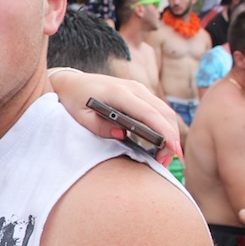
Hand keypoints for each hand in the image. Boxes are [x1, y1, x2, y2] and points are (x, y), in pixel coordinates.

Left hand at [50, 69, 182, 163]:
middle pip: (164, 113)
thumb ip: (99, 127)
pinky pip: (158, 110)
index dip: (164, 132)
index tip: (173, 150)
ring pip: (165, 111)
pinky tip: (162, 144)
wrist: (71, 83)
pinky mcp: (140, 94)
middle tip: (165, 162)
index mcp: (118, 93)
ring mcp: (139, 89)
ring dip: (170, 134)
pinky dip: (164, 127)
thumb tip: (121, 135)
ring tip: (163, 158)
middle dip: (171, 138)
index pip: (149, 113)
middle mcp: (133, 88)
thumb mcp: (80, 116)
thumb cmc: (74, 100)